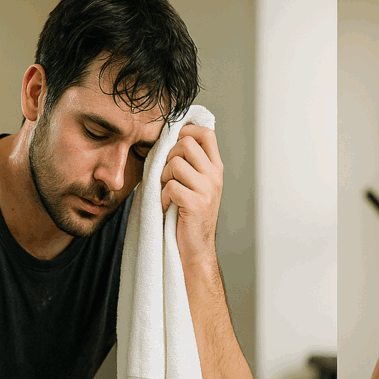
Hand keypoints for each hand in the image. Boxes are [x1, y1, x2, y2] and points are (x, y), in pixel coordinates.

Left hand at [160, 124, 223, 259]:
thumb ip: (192, 163)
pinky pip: (170, 187)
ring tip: (168, 192)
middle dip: (169, 155)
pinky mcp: (195, 203)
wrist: (197, 248)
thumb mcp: (198, 185)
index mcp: (216, 168)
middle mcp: (215, 176)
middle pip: (186, 143)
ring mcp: (207, 189)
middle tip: (168, 174)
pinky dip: (162, 197)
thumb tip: (172, 138)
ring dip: (164, 178)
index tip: (174, 142)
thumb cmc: (191, 215)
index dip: (187, 130)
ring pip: (174, 164)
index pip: (206, 133)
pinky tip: (167, 206)